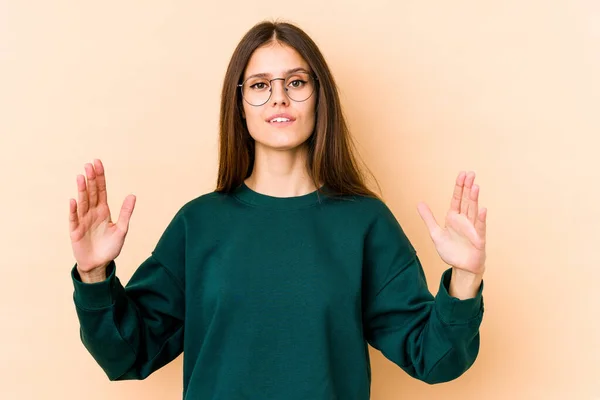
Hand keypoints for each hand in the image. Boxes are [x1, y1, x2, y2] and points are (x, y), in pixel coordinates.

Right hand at [68, 159, 135, 280]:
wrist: (99, 264)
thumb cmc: (110, 247)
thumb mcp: (122, 229)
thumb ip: (126, 212)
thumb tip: (133, 195)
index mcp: (103, 211)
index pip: (101, 190)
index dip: (100, 177)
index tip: (97, 163)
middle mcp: (92, 213)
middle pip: (91, 193)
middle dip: (90, 179)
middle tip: (89, 164)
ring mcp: (83, 221)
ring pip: (82, 202)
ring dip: (81, 190)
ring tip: (81, 176)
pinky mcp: (75, 231)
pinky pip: (74, 219)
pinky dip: (74, 210)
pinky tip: (73, 200)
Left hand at [416, 171, 486, 276]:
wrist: (461, 268)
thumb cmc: (451, 251)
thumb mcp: (435, 233)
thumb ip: (428, 218)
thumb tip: (419, 202)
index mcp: (454, 217)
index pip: (457, 199)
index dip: (459, 187)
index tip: (462, 174)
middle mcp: (464, 220)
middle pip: (466, 201)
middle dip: (468, 187)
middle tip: (470, 173)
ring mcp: (472, 229)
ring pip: (473, 211)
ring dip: (474, 199)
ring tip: (475, 186)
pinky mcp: (478, 239)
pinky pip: (479, 228)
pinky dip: (481, 219)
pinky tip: (482, 209)